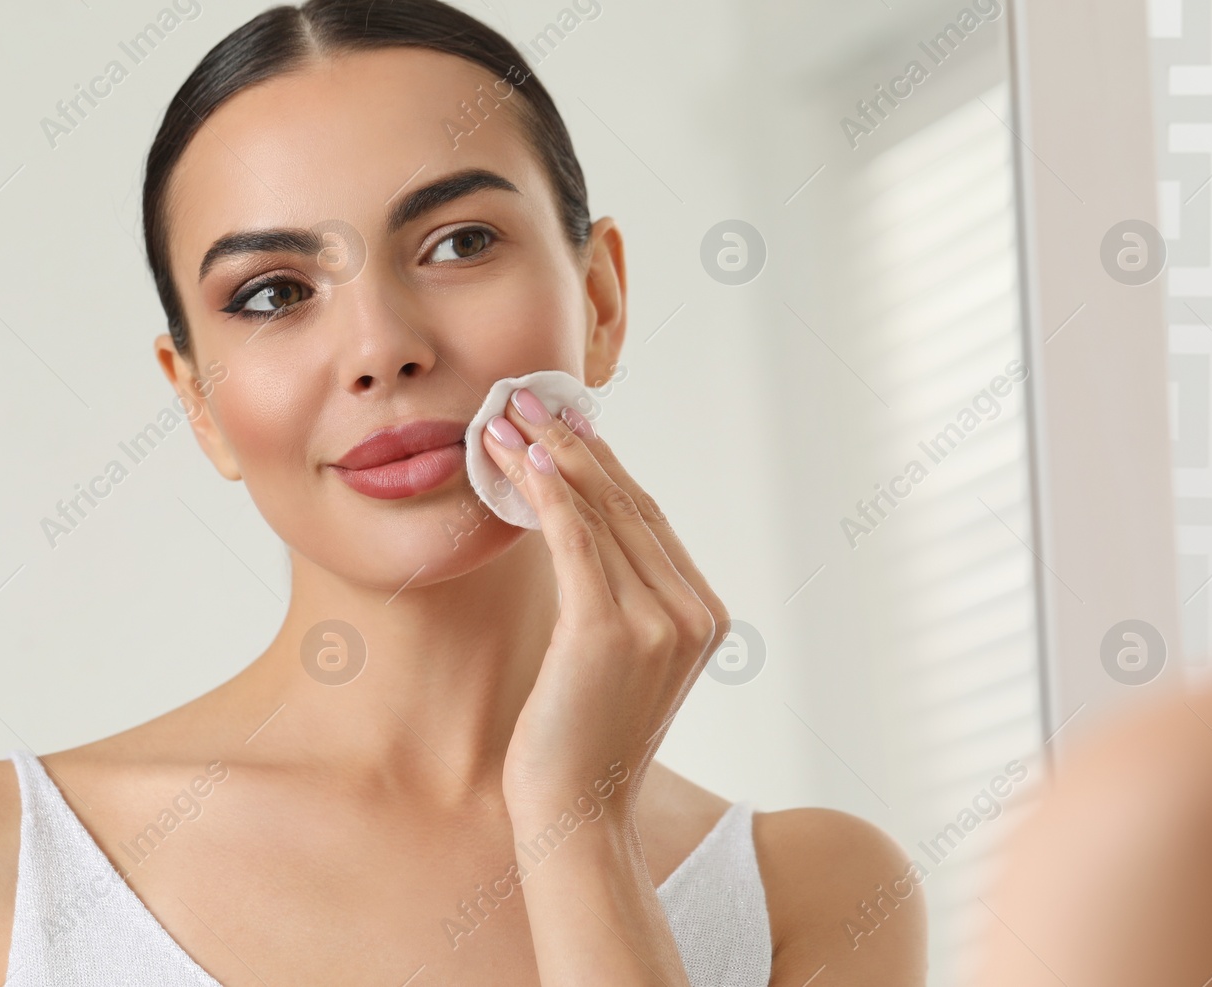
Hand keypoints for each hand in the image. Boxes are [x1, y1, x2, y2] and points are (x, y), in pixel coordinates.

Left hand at [482, 385, 731, 826]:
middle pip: (628, 503)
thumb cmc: (581, 740)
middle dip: (573, 442)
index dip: (601, 462)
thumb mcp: (615, 658)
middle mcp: (694, 612)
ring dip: (549, 454)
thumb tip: (574, 522)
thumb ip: (617, 597)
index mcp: (704, 616)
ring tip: (507, 416)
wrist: (575, 814)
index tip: (561, 420)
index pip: (647, 518)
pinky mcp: (610, 629)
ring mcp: (660, 621)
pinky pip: (576, 540)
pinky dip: (547, 492)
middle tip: (528, 397)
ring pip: (601, 511)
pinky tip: (520, 458)